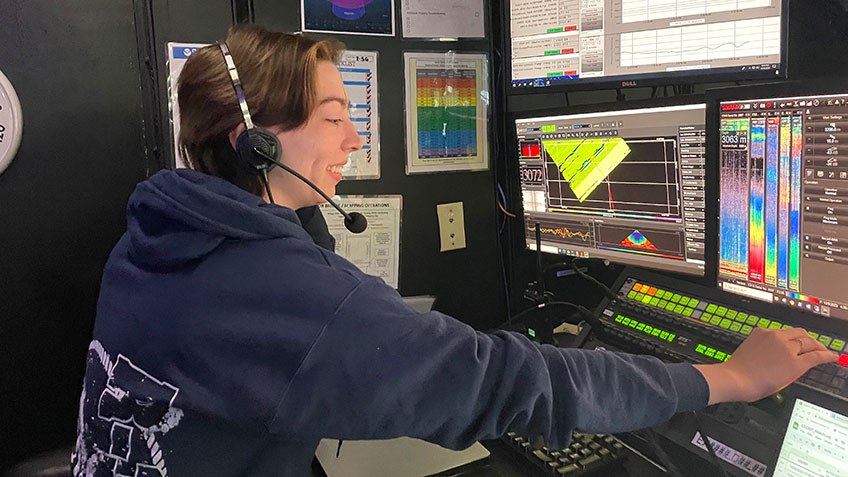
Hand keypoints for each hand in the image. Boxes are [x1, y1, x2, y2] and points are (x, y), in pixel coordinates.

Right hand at [694, 327, 837, 404]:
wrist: (734, 379)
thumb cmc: (737, 371)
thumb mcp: (749, 352)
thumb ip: (763, 350)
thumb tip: (773, 358)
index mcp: (762, 332)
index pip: (785, 332)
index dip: (796, 338)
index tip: (799, 343)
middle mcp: (776, 336)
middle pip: (800, 334)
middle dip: (810, 340)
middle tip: (815, 347)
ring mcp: (787, 348)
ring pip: (809, 343)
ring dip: (818, 347)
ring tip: (824, 352)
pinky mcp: (795, 362)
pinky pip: (816, 356)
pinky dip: (826, 355)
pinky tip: (831, 357)